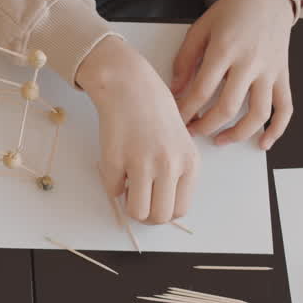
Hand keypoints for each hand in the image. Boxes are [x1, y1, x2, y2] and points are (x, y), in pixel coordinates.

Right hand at [79, 36, 199, 224]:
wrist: (130, 86)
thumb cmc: (155, 110)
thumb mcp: (180, 141)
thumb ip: (177, 172)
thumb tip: (162, 203)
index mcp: (189, 162)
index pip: (180, 209)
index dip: (164, 211)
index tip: (155, 202)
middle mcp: (169, 166)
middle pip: (158, 216)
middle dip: (146, 215)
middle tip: (138, 200)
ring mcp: (142, 164)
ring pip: (136, 211)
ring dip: (129, 204)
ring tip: (127, 186)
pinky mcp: (115, 160)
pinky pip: (113, 190)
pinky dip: (112, 183)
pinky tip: (116, 164)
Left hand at [172, 0, 294, 149]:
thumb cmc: (232, 12)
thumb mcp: (200, 28)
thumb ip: (185, 60)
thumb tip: (176, 90)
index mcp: (224, 49)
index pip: (201, 91)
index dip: (186, 110)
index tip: (176, 121)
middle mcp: (250, 63)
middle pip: (227, 107)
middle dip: (205, 126)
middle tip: (192, 132)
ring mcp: (270, 70)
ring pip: (258, 114)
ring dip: (237, 133)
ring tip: (220, 140)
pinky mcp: (284, 75)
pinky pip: (285, 108)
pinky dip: (277, 130)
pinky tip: (263, 143)